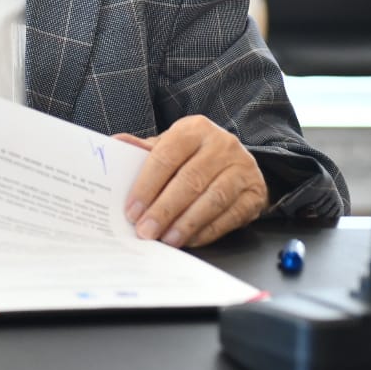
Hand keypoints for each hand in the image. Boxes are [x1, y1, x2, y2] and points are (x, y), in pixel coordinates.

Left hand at [116, 115, 265, 246]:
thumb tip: (116, 144)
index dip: (147, 184)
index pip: (167, 155)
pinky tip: (189, 240)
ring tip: (167, 240)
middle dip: (164, 209)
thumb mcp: (171, 147)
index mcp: (195, 129)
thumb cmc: (195, 156)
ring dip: (186, 223)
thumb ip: (145, 151)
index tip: (132, 210)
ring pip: (212, 198)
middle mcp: (222, 145)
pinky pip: (230, 215)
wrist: (237, 163)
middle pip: (190, 180)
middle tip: (146, 231)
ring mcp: (242, 168)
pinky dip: (207, 230)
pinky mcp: (254, 193)